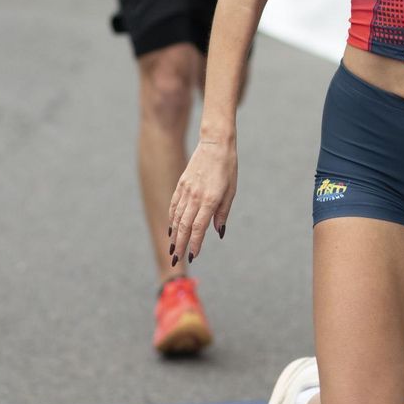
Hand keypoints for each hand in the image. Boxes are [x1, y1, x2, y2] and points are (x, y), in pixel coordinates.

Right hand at [167, 136, 237, 265]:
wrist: (215, 144)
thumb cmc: (228, 168)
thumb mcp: (231, 191)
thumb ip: (223, 213)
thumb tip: (218, 232)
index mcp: (210, 199)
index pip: (198, 227)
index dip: (195, 243)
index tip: (193, 255)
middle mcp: (195, 196)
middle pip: (184, 226)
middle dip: (180, 244)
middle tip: (177, 259)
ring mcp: (186, 190)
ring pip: (177, 217)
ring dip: (174, 235)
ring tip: (172, 248)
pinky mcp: (181, 185)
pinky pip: (174, 205)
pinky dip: (172, 219)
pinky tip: (172, 229)